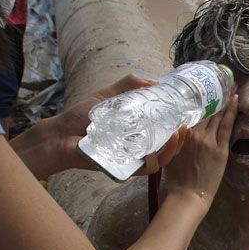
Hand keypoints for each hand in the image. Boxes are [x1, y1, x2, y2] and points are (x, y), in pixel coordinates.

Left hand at [50, 73, 187, 173]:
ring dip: (172, 150)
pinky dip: (153, 161)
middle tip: (183, 128)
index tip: (187, 121)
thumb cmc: (82, 117)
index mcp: (140, 132)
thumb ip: (129, 85)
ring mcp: (134, 159)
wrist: (61, 134)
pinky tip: (154, 151)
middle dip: (181, 141)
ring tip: (175, 137)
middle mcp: (140, 147)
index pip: (166, 133)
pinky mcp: (126, 169)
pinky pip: (146, 169)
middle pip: (169, 148)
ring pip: (162, 160)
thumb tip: (154, 80)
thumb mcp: (108, 96)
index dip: (180, 130)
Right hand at [162, 89, 237, 205]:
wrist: (188, 196)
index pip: (190, 109)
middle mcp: (194, 133)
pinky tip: (235, 99)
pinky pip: (226, 126)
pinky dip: (231, 111)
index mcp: (180, 133)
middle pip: (205, 108)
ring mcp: (208, 141)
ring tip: (231, 84)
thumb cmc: (176, 178)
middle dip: (213, 92)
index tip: (202, 85)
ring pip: (217, 114)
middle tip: (220, 78)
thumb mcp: (168, 153)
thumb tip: (177, 123)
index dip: (197, 96)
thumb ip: (173, 137)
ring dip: (225, 98)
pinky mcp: (220, 150)